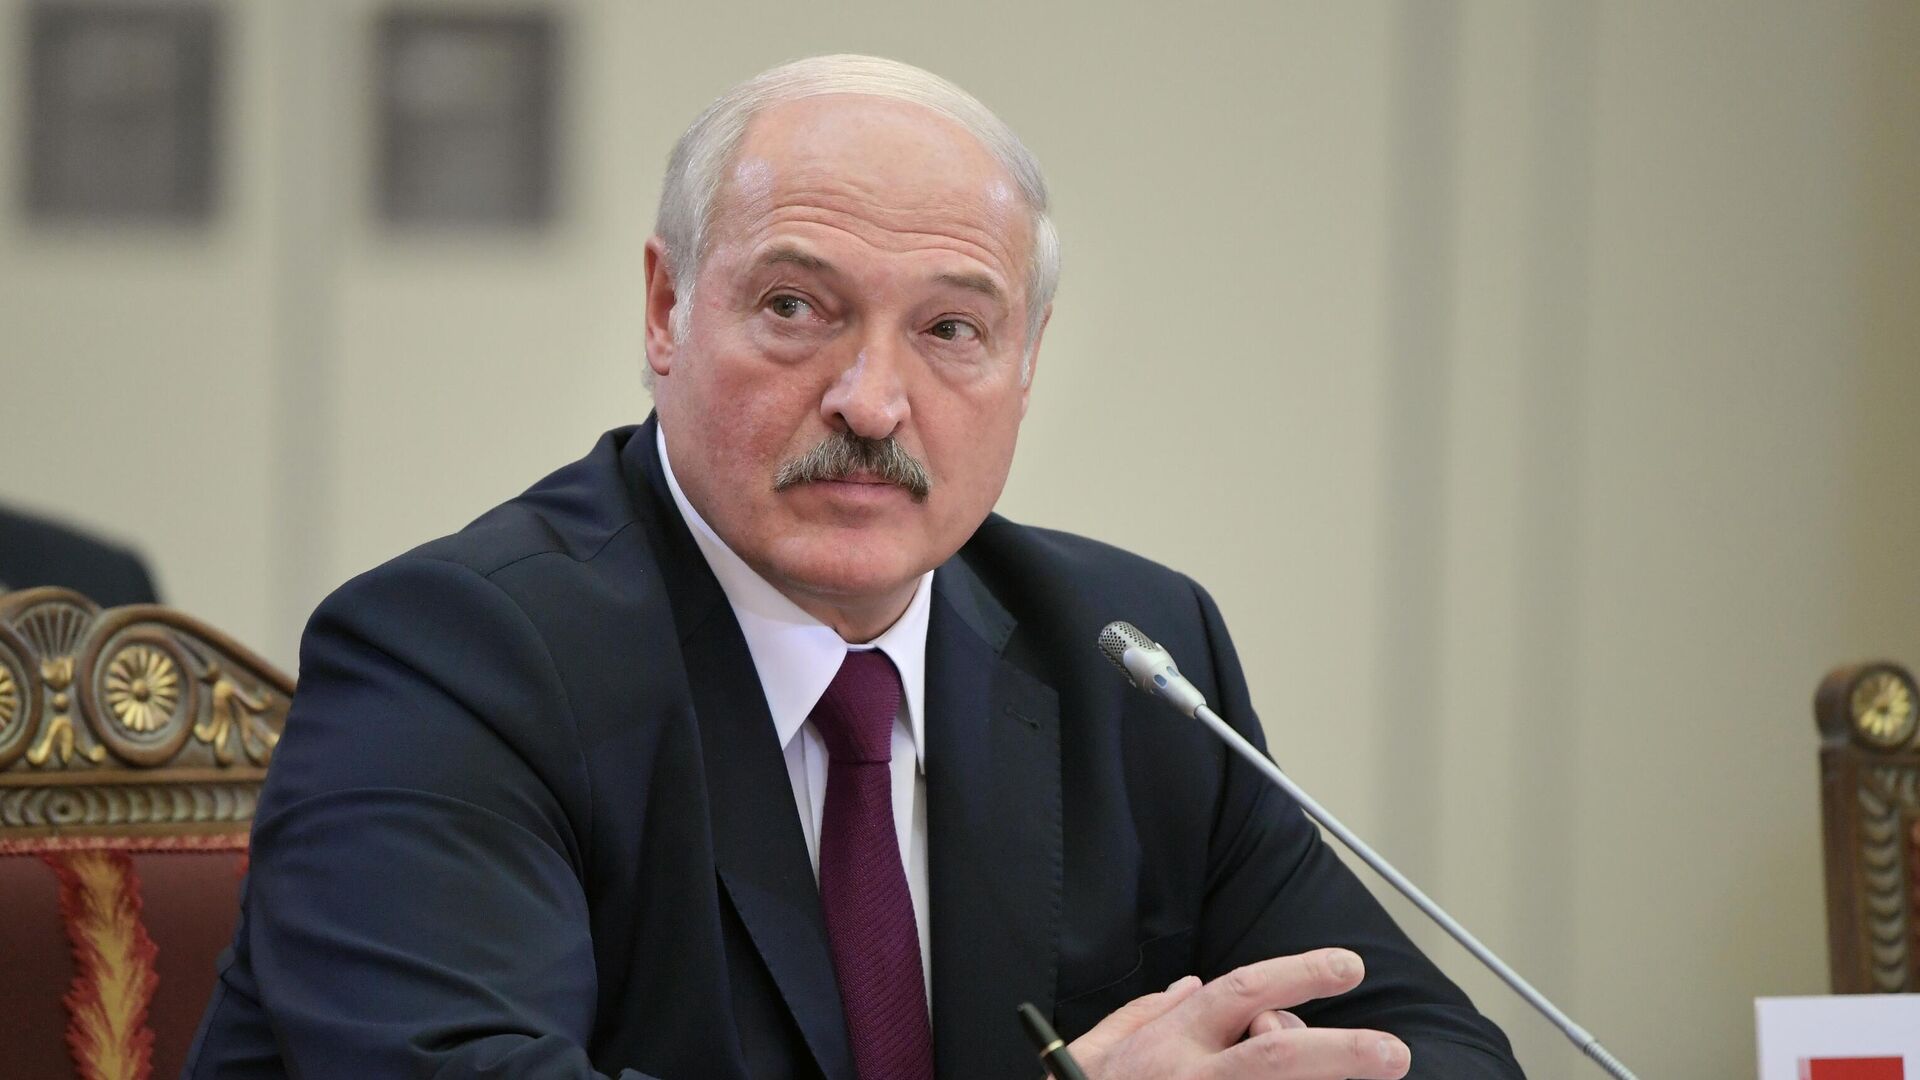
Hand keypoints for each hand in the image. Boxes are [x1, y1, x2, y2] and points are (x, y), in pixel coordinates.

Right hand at [1063, 949, 1410, 1079]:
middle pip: (1279, 1055)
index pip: (1242, 992)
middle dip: (1343, 1052)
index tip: (1347, 968)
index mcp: (1170, 1042)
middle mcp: (1192, 1077)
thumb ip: (1144, 1013)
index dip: (1298, 974)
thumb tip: (1191, 986)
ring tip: (1365, 1078)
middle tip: (1393, 1053)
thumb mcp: (1097, 1051)